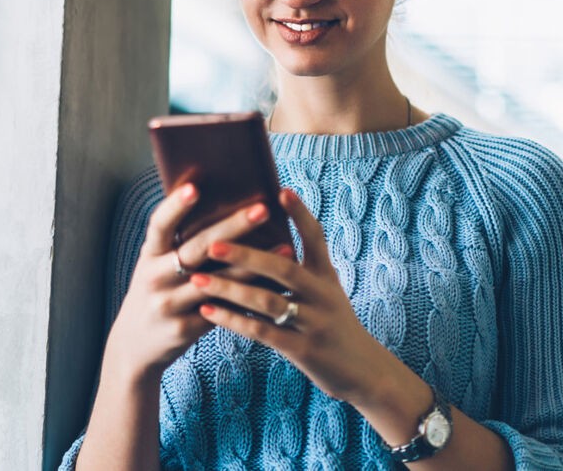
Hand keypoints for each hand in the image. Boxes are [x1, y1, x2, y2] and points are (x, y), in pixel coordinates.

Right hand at [100, 183, 277, 385]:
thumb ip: (180, 243)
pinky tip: (276, 286)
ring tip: (285, 247)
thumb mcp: (157, 265)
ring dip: (252, 264)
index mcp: (149, 254)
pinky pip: (224, 310)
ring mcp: (168, 304)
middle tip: (262, 209)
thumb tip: (224, 203)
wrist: (134, 345)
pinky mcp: (184, 328)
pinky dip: (250, 296)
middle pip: (197, 249)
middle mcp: (155, 277)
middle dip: (232, 227)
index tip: (195, 187)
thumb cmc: (158, 291)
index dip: (175, 206)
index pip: (160, 225)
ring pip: (217, 281)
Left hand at [193, 189, 404, 404]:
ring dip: (230, 288)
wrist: (364, 370)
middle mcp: (323, 295)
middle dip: (245, 254)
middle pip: (283, 267)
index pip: (316, 238)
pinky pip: (263, 332)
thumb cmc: (336, 326)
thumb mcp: (328, 293)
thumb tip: (269, 243)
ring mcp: (314, 322)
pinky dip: (234, 321)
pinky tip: (209, 311)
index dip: (300, 214)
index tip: (281, 190)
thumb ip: (303, 271)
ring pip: (267, 301)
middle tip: (212, 243)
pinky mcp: (304, 350)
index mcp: (327, 276)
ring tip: (198, 279)